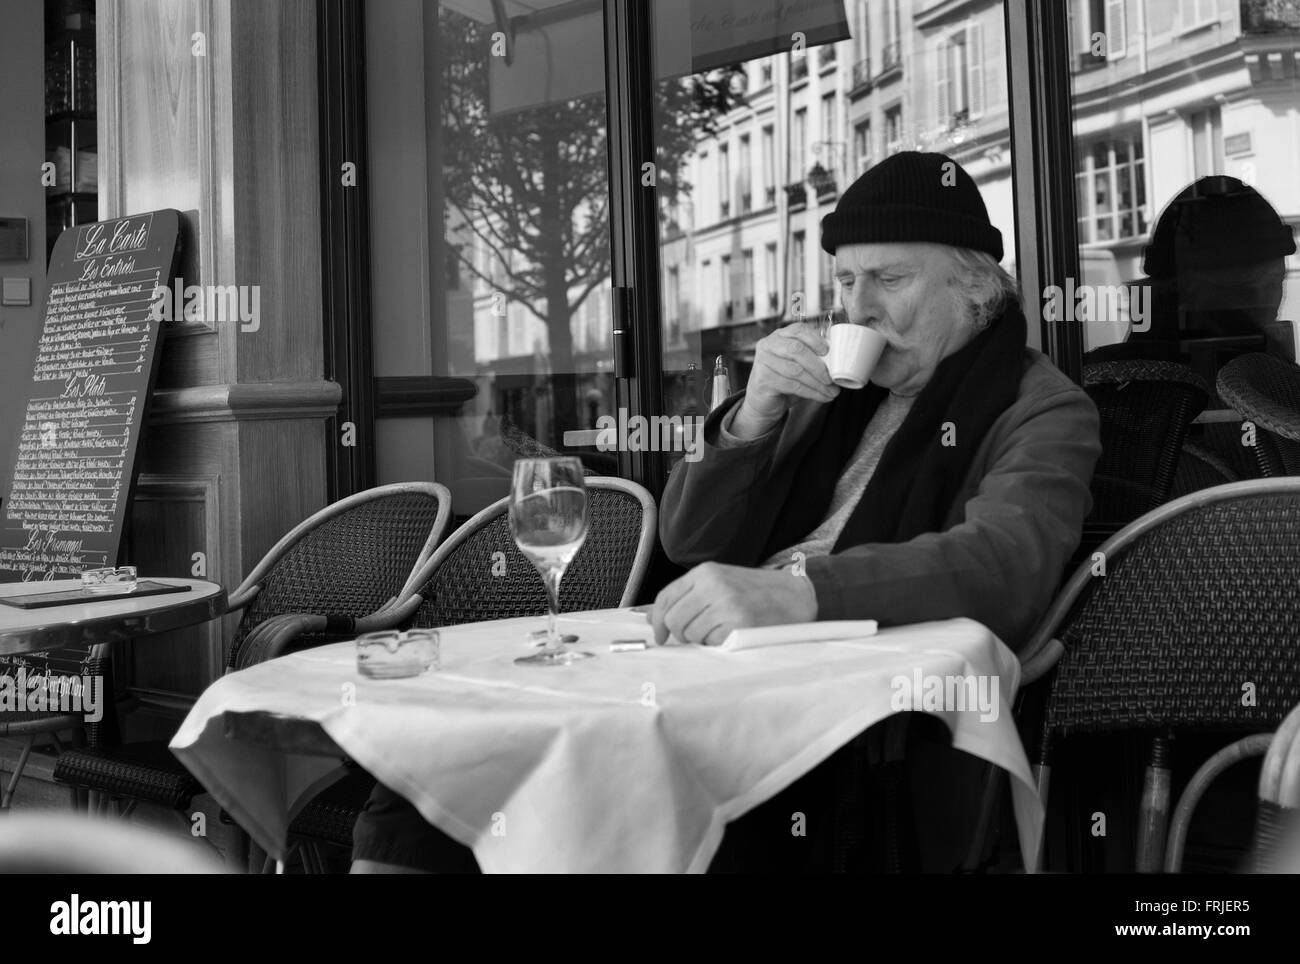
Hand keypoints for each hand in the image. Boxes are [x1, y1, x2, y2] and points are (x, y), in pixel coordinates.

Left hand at [649, 562, 817, 646]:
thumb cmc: (755, 591)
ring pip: (690, 634)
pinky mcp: (738, 624)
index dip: (658, 620)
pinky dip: (717, 643)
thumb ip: (687, 596)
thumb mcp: (719, 582)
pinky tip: (731, 633)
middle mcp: (712, 586)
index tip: (661, 635)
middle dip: (680, 633)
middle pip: (674, 619)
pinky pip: (711, 643)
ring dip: (701, 639)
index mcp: (705, 573)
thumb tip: (652, 616)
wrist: (795, 596)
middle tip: (696, 634)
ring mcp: (726, 605)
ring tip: (720, 629)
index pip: (666, 597)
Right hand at [732, 322, 837, 437]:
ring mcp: (763, 362)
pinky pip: (792, 385)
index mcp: (779, 336)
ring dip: (818, 383)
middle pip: (796, 349)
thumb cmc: (785, 381)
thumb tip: (841, 358)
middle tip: (832, 378)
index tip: (829, 352)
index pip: (798, 330)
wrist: (763, 403)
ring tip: (832, 391)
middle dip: (818, 365)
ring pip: (796, 370)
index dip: (815, 339)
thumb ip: (813, 357)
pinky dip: (811, 392)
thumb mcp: (798, 365)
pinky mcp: (763, 380)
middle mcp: (768, 345)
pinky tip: (822, 397)